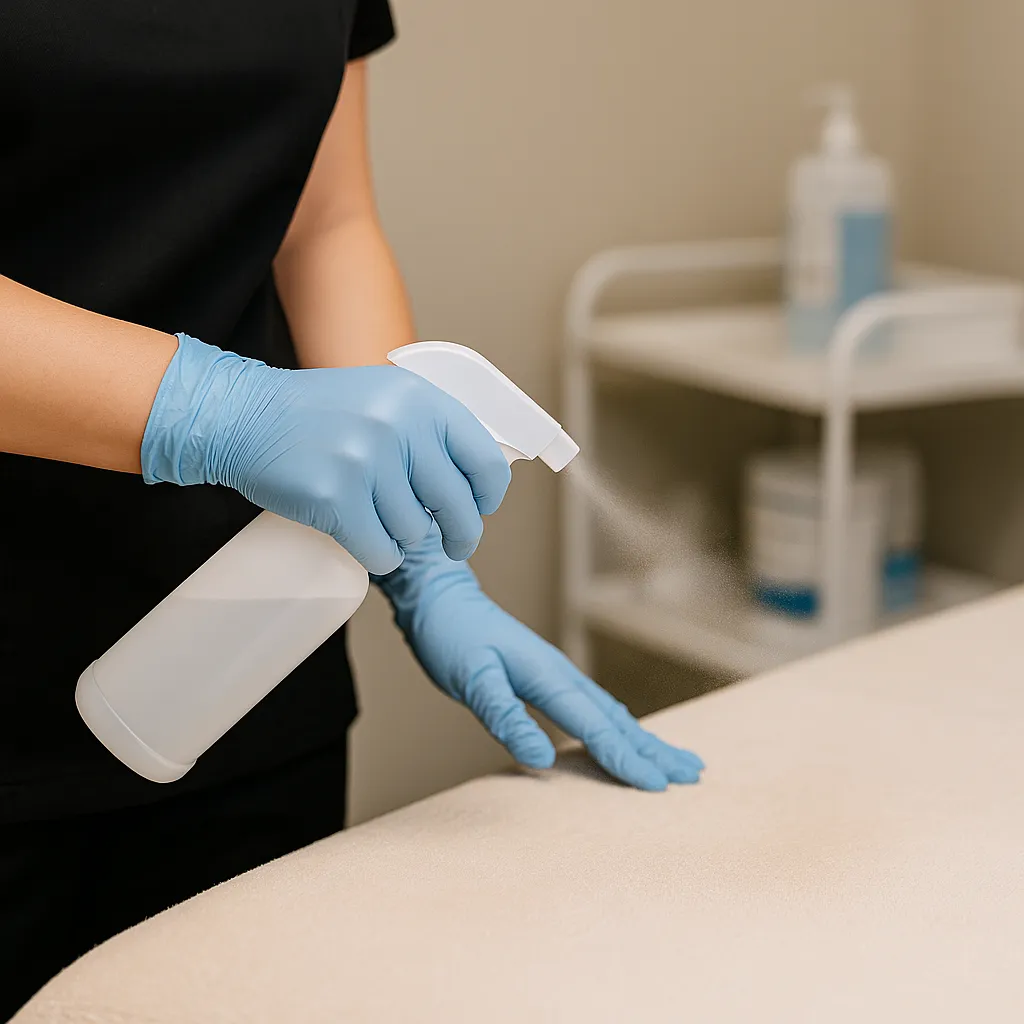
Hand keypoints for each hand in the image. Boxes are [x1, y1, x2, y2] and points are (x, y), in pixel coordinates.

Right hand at [140, 333, 510, 573]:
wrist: (243, 416)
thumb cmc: (318, 414)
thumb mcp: (385, 398)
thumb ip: (430, 429)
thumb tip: (478, 484)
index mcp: (420, 399)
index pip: (484, 460)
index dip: (488, 495)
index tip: (482, 508)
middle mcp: (398, 425)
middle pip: (456, 506)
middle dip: (461, 535)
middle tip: (454, 545)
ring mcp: (365, 461)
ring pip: (416, 533)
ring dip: (402, 537)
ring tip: (376, 516)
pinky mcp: (335, 498)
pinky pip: (383, 553)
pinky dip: (378, 555)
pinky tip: (364, 538)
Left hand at [375, 526, 703, 789]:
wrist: (440, 597)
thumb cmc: (451, 637)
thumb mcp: (470, 678)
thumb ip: (505, 716)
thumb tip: (542, 758)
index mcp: (549, 677)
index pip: (595, 727)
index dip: (625, 759)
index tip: (658, 787)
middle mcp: (562, 674)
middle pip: (617, 719)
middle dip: (654, 749)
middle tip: (692, 774)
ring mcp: (557, 674)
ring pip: (611, 713)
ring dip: (645, 738)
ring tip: (678, 758)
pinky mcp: (546, 677)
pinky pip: (594, 708)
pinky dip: (618, 726)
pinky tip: (626, 735)